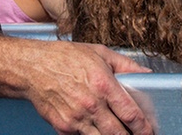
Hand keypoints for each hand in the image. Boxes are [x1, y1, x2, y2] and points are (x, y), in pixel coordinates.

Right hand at [22, 42, 154, 134]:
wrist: (31, 68)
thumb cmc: (63, 58)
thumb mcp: (99, 53)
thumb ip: (126, 66)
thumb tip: (147, 75)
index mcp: (103, 85)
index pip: (131, 114)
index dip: (144, 128)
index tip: (150, 131)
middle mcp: (90, 104)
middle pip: (118, 134)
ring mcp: (76, 119)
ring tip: (116, 132)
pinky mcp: (63, 128)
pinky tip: (94, 128)